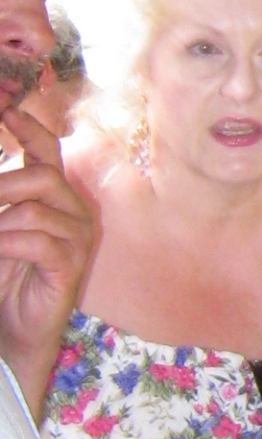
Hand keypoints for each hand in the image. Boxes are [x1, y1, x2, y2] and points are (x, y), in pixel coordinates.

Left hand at [0, 106, 96, 394]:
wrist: (13, 328)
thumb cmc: (4, 277)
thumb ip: (1, 199)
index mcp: (56, 198)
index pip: (48, 152)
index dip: (29, 129)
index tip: (6, 110)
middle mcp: (73, 213)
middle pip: (43, 177)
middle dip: (3, 184)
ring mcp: (78, 239)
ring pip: (36, 210)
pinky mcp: (71, 265)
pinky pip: (38, 241)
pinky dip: (7, 244)